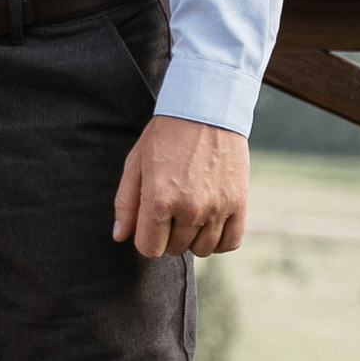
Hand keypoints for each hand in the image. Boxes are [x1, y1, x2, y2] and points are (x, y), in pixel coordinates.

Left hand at [113, 115, 248, 258]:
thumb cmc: (165, 136)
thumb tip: (120, 236)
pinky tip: (211, 223)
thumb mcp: (135, 164)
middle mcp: (189, 208)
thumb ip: (126, 203)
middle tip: (171, 209)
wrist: (206, 111)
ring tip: (190, 213)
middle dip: (168, 235)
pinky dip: (220, 239)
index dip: (146, 238)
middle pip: (175, 249)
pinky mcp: (239, 203)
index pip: (149, 248)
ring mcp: (217, 207)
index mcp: (159, 199)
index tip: (150, 223)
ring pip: (202, 249)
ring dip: (194, 238)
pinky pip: (231, 242)